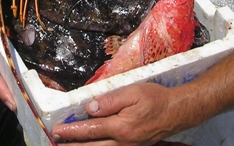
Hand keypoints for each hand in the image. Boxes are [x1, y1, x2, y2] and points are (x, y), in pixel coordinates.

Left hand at [52, 83, 178, 145]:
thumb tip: (90, 107)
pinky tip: (94, 144)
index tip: (57, 131)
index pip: (90, 130)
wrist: (177, 111)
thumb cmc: (156, 99)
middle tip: (56, 144)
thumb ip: (110, 101)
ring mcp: (129, 145)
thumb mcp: (132, 92)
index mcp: (120, 127)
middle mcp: (123, 141)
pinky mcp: (134, 145)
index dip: (72, 131)